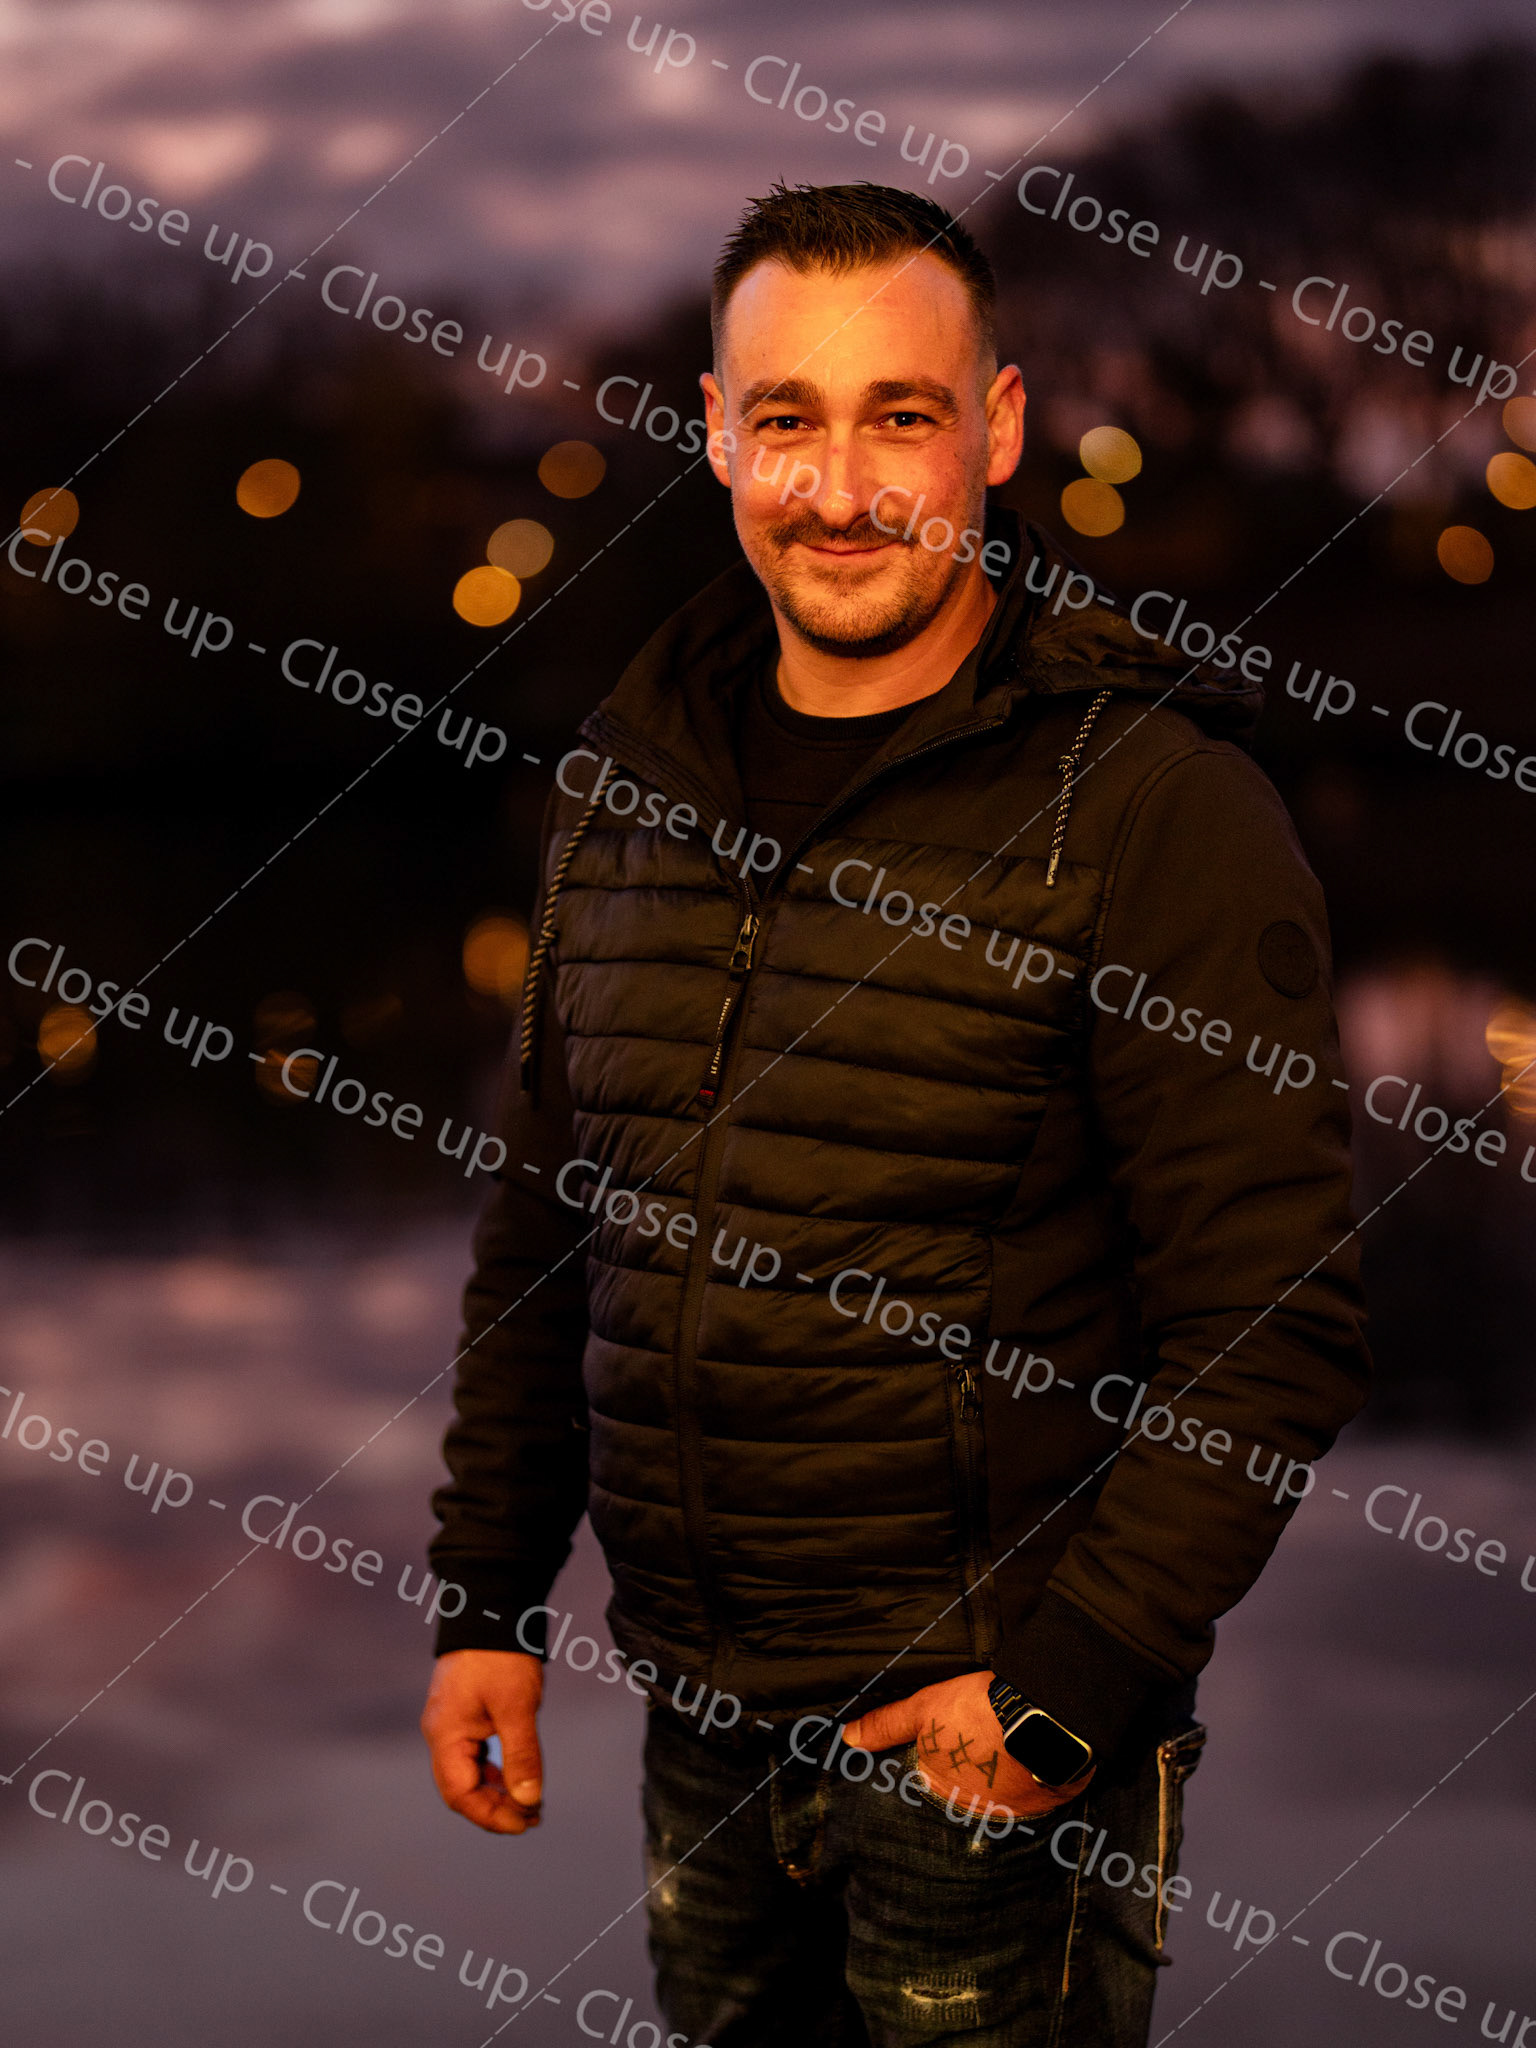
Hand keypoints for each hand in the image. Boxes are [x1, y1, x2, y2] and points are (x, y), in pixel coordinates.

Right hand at [421, 1649, 544, 1833]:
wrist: (490, 1607)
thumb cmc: (501, 1654)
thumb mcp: (517, 1707)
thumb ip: (522, 1755)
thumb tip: (527, 1800)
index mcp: (446, 1735)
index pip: (460, 1795)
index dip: (491, 1816)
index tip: (525, 1822)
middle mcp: (441, 1733)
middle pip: (461, 1789)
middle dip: (495, 1808)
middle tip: (533, 1816)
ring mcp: (450, 1723)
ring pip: (468, 1773)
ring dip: (497, 1791)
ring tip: (530, 1801)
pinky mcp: (462, 1714)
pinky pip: (473, 1755)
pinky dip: (494, 1770)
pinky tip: (515, 1775)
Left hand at [842, 1670, 1093, 1819]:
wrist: (1046, 1714)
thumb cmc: (979, 1711)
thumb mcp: (924, 1708)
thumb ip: (887, 1725)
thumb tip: (848, 1738)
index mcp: (941, 1789)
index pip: (929, 1786)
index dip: (933, 1767)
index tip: (941, 1753)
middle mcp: (973, 1810)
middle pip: (962, 1794)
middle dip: (963, 1776)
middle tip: (972, 1748)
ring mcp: (1010, 1811)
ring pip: (995, 1799)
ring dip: (994, 1782)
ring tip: (998, 1754)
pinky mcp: (1042, 1805)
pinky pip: (1027, 1799)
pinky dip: (1024, 1784)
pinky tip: (1025, 1764)